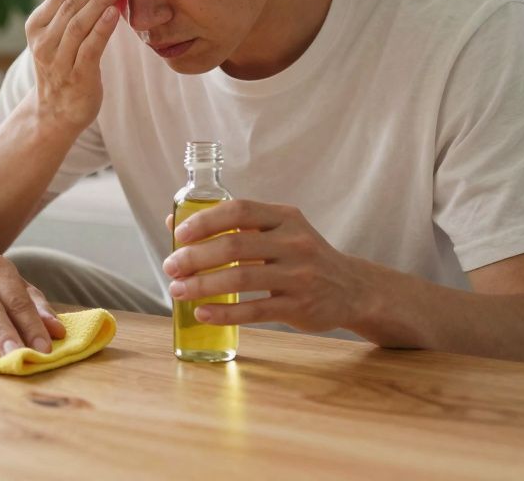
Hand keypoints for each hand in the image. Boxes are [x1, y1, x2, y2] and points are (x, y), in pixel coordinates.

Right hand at [24, 0, 125, 135]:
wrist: (55, 113)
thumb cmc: (62, 68)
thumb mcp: (57, 37)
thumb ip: (71, 12)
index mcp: (36, 26)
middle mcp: (44, 42)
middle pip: (71, 6)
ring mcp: (59, 61)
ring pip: (79, 23)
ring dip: (100, 0)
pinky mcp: (78, 76)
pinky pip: (90, 47)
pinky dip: (102, 27)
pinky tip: (115, 12)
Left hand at [162, 201, 369, 333]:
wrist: (352, 289)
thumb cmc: (301, 257)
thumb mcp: (277, 232)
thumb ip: (233, 226)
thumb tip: (173, 223)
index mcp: (285, 217)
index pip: (240, 210)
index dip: (205, 220)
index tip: (179, 234)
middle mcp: (295, 243)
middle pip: (235, 246)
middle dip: (195, 257)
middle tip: (170, 267)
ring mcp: (300, 276)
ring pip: (241, 279)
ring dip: (203, 285)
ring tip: (178, 290)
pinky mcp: (299, 307)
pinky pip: (255, 310)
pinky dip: (225, 313)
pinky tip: (203, 313)